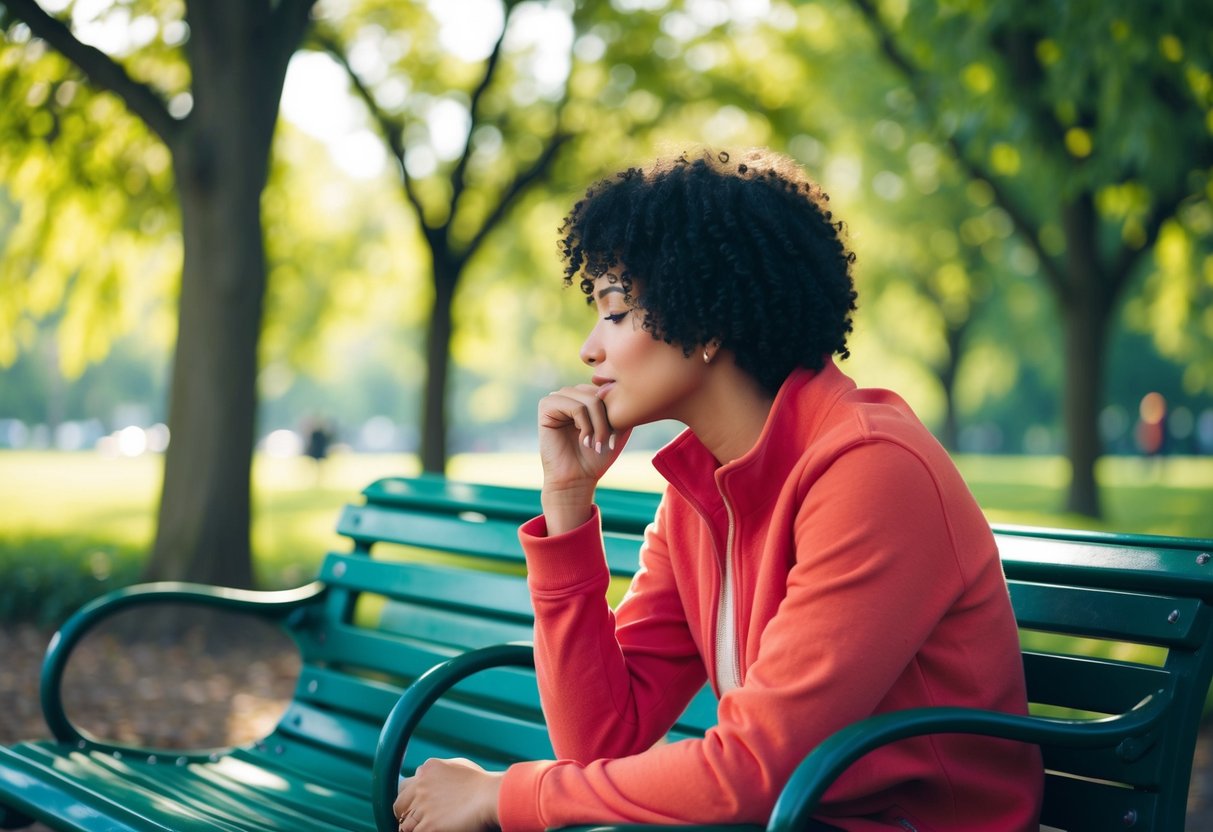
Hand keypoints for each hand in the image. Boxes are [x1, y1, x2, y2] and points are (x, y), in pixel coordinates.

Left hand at [394, 758, 502, 831]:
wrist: (490, 797)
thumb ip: (441, 771)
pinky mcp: (429, 826)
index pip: (405, 786)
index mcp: (427, 769)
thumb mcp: (459, 766)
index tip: (415, 806)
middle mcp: (421, 786)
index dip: (410, 799)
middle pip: (399, 804)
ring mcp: (423, 806)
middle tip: (413, 821)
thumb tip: (436, 779)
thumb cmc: (482, 783)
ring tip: (427, 827)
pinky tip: (434, 830)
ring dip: (414, 828)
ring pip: (405, 824)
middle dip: (404, 813)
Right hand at [537, 384, 630, 532]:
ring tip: (595, 444)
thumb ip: (621, 406)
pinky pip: (575, 406)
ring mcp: (558, 397)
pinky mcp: (546, 406)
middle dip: (607, 420)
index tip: (615, 438)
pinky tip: (583, 440)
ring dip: (598, 425)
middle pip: (600, 394)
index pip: (608, 391)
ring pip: (589, 400)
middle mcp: (572, 393)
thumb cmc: (598, 456)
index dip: (616, 413)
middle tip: (605, 442)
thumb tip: (613, 387)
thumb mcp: (619, 427)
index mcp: (587, 395)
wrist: (578, 478)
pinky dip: (585, 425)